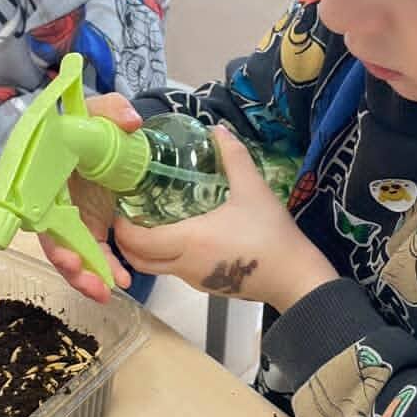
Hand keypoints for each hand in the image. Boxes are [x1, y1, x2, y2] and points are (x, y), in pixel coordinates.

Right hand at [39, 92, 142, 302]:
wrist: (109, 135)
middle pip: (55, 241)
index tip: (68, 256)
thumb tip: (130, 122)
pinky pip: (94, 254)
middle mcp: (55, 201)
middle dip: (72, 267)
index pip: (41, 210)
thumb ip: (112, 110)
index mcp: (48, 175)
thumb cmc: (93, 123)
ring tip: (107, 292)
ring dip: (88, 276)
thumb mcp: (100, 112)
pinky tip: (122, 282)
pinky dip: (105, 270)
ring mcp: (73, 217)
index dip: (53, 236)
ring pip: (74, 253)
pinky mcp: (91, 226)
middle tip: (92, 283)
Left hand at [113, 125, 338, 311]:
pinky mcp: (207, 286)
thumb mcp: (253, 189)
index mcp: (189, 241)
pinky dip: (164, 258)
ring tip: (150, 222)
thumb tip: (218, 129)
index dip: (122, 226)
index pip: (138, 240)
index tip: (121, 206)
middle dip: (125, 241)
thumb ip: (233, 157)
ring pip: (156, 269)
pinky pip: (174, 273)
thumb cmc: (271, 235)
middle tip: (128, 215)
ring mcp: (194, 279)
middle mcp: (184, 265)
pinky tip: (178, 236)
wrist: (295, 277)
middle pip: (139, 261)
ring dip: (144, 251)